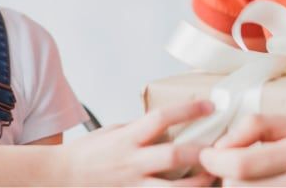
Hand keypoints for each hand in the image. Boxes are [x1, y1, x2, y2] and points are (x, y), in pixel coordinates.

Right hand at [61, 100, 216, 185]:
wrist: (62, 178)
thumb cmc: (88, 154)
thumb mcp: (115, 132)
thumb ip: (142, 130)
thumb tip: (171, 125)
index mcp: (128, 138)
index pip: (161, 118)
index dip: (188, 110)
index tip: (209, 105)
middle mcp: (132, 162)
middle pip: (173, 156)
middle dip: (201, 153)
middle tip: (223, 148)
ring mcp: (133, 186)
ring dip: (198, 184)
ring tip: (215, 177)